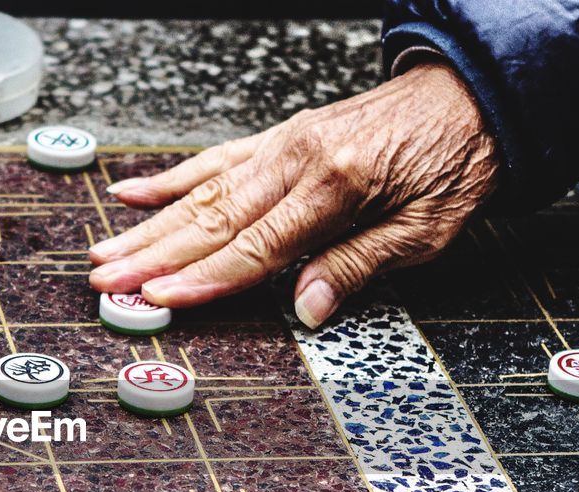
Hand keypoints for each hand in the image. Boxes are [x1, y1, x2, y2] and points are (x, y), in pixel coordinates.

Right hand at [87, 62, 499, 327]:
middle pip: (213, 219)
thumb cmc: (456, 163)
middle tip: (106, 281)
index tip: (160, 300)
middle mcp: (298, 158)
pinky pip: (217, 160)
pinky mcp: (282, 137)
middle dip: (154, 256)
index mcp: (334, 185)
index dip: (204, 280)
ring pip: (203, 192)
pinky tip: (134, 191)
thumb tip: (306, 308)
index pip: (255, 248)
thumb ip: (358, 267)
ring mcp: (284, 143)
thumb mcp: (425, 231)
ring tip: (106, 250)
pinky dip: (172, 179)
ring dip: (150, 226)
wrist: (472, 96)